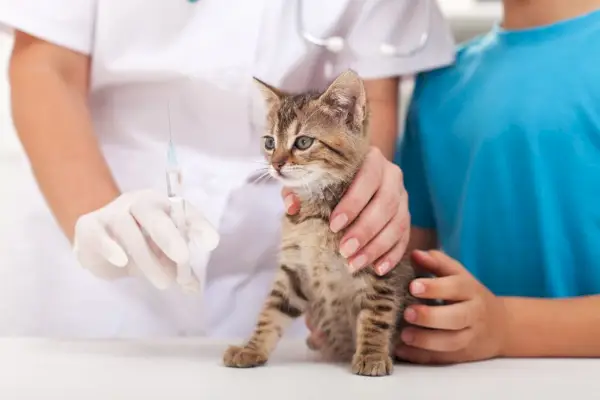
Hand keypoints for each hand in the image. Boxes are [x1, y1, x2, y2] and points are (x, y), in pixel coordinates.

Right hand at [73, 190, 219, 289]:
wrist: (97, 244)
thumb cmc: (139, 245)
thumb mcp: (163, 256)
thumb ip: (179, 270)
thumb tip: (194, 289)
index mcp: (162, 206)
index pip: (184, 211)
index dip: (199, 225)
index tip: (212, 243)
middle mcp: (138, 203)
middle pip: (153, 214)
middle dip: (169, 236)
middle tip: (182, 258)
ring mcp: (112, 212)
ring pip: (128, 230)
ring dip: (146, 259)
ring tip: (163, 284)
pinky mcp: (89, 226)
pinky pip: (99, 234)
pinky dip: (109, 246)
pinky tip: (120, 261)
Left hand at [282, 146, 409, 274]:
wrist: (351, 178)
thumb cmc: (328, 179)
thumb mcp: (311, 179)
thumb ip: (299, 189)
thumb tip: (292, 206)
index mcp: (371, 159)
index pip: (368, 178)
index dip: (353, 202)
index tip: (334, 225)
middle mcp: (392, 175)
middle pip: (386, 203)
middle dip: (365, 230)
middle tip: (344, 250)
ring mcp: (403, 197)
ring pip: (397, 223)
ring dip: (377, 247)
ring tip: (355, 264)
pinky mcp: (406, 216)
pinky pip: (405, 237)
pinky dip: (392, 255)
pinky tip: (378, 269)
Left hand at [395, 250, 507, 364]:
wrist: (499, 326)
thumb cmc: (468, 295)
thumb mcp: (458, 275)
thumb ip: (437, 263)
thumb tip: (415, 254)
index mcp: (470, 290)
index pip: (456, 287)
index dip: (435, 287)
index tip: (412, 286)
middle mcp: (472, 314)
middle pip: (456, 318)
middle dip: (430, 316)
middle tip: (407, 313)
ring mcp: (469, 337)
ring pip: (452, 342)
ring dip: (426, 340)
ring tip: (404, 335)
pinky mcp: (460, 355)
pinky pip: (442, 358)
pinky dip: (421, 356)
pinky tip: (402, 350)